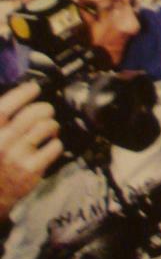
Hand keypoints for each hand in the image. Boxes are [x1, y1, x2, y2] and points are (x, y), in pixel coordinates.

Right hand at [0, 82, 62, 215]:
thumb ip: (2, 120)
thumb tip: (21, 96)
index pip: (6, 107)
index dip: (23, 93)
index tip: (34, 88)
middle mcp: (1, 143)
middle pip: (33, 113)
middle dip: (45, 109)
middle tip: (46, 112)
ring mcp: (17, 157)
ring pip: (47, 126)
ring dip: (52, 125)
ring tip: (49, 130)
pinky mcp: (31, 170)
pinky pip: (54, 146)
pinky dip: (56, 143)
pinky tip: (49, 146)